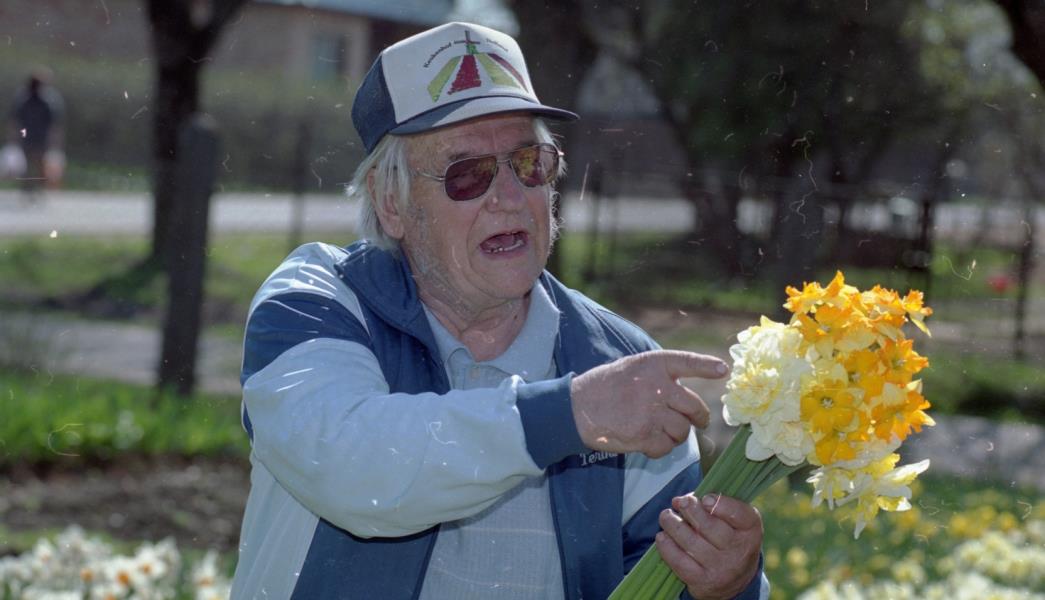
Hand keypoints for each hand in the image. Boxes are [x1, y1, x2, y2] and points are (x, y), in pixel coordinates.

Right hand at [570, 350, 727, 457]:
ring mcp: (651, 412)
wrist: (576, 408)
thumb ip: (658, 375)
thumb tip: (684, 390)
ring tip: (662, 431)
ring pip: (683, 431)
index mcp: (653, 365)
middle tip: (698, 421)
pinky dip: (661, 449)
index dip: (707, 367)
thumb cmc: (605, 387)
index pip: (687, 362)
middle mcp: (656, 387)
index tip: (723, 370)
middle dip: (699, 417)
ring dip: (677, 435)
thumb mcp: (632, 368)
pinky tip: (649, 442)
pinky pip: (666, 447)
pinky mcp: (644, 435)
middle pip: (694, 406)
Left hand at [656, 494, 762, 599]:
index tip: (704, 498)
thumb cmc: (729, 538)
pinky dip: (667, 547)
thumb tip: (680, 501)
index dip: (719, 504)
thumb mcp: (733, 520)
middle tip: (680, 502)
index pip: (738, 514)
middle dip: (690, 510)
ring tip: (666, 516)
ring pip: (691, 542)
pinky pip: (680, 562)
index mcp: (750, 530)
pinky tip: (662, 536)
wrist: (735, 580)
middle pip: (709, 527)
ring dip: (672, 525)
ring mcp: (721, 568)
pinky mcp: (703, 582)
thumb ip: (712, 504)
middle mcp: (739, 551)